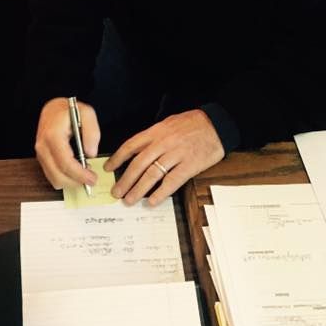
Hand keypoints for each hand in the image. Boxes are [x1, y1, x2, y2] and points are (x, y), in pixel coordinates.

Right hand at [35, 97, 99, 191]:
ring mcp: (40, 154)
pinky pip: (52, 175)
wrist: (53, 108)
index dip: (80, 175)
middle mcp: (42, 147)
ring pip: (54, 179)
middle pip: (58, 176)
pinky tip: (75, 170)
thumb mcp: (87, 113)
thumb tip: (91, 153)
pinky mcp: (41, 158)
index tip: (93, 178)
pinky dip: (64, 178)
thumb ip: (92, 132)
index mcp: (53, 136)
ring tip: (84, 172)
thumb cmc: (69, 110)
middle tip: (91, 179)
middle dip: (76, 182)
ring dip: (70, 181)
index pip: (65, 163)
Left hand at [104, 110, 224, 205]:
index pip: (132, 145)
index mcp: (157, 131)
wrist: (216, 125)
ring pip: (152, 174)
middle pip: (139, 163)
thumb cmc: (192, 123)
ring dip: (138, 189)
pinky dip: (160, 193)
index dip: (118, 158)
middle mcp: (164, 142)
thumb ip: (154, 136)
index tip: (108, 168)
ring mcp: (176, 154)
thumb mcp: (169, 123)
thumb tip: (138, 150)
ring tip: (129, 199)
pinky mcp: (189, 165)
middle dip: (125, 179)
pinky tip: (152, 201)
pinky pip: (172, 181)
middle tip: (116, 192)